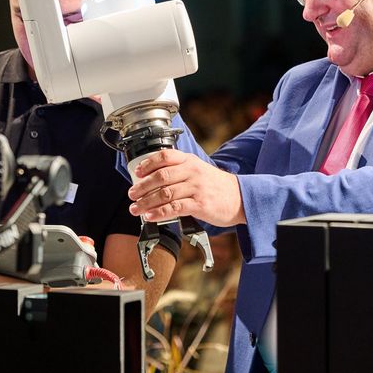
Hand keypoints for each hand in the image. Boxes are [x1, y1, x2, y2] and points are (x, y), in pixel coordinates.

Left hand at [127, 149, 245, 226]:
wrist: (241, 198)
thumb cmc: (217, 186)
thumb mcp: (199, 170)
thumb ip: (179, 171)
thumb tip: (152, 180)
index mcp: (190, 161)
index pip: (164, 157)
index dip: (147, 164)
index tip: (137, 173)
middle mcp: (192, 171)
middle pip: (160, 176)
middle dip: (142, 187)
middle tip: (132, 194)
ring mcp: (196, 187)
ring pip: (165, 193)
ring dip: (146, 202)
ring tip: (136, 208)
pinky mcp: (200, 204)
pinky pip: (174, 207)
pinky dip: (159, 213)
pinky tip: (150, 216)